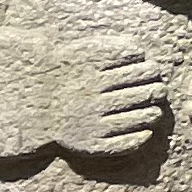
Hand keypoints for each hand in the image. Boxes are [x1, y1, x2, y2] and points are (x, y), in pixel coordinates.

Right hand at [48, 40, 169, 158]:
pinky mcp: (90, 144)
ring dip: (154, 113)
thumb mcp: (84, 51)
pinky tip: (145, 129)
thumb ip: (113, 46)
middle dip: (157, 90)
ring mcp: (92, 123)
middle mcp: (92, 99)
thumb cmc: (67, 74)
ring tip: (154, 109)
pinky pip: (126, 143)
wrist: (33, 104)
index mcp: (93, 76)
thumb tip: (141, 53)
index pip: (141, 71)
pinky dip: (142, 136)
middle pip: (145, 94)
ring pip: (141, 118)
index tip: (151, 70)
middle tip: (159, 90)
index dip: (151, 70)